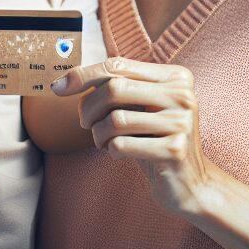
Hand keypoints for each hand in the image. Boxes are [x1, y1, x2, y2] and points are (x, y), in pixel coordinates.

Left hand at [52, 56, 213, 215]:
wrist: (190, 184)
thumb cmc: (155, 139)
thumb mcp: (140, 107)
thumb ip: (116, 87)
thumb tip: (66, 81)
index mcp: (175, 76)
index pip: (118, 65)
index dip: (84, 75)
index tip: (57, 87)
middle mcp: (182, 94)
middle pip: (114, 89)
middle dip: (88, 107)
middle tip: (84, 123)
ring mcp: (181, 122)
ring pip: (115, 119)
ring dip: (98, 133)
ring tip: (103, 140)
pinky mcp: (175, 150)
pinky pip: (122, 145)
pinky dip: (110, 150)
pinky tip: (117, 153)